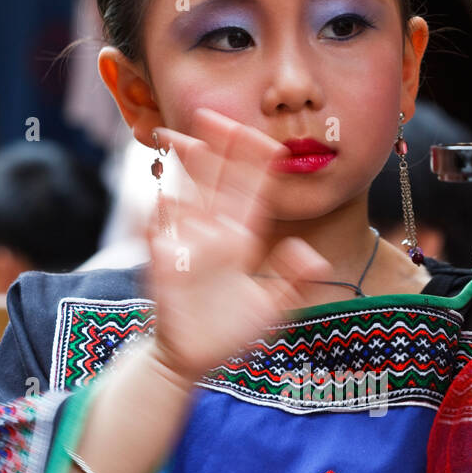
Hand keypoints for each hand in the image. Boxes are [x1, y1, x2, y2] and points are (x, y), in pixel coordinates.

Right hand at [143, 108, 333, 384]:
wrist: (193, 357)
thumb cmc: (231, 331)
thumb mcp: (272, 308)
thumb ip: (294, 282)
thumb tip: (314, 255)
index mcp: (241, 239)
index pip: (251, 192)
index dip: (256, 166)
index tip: (266, 139)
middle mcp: (213, 235)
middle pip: (215, 182)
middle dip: (215, 150)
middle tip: (214, 115)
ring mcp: (186, 246)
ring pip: (185, 197)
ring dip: (181, 171)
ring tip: (179, 138)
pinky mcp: (164, 266)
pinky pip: (158, 236)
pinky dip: (157, 219)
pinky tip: (161, 200)